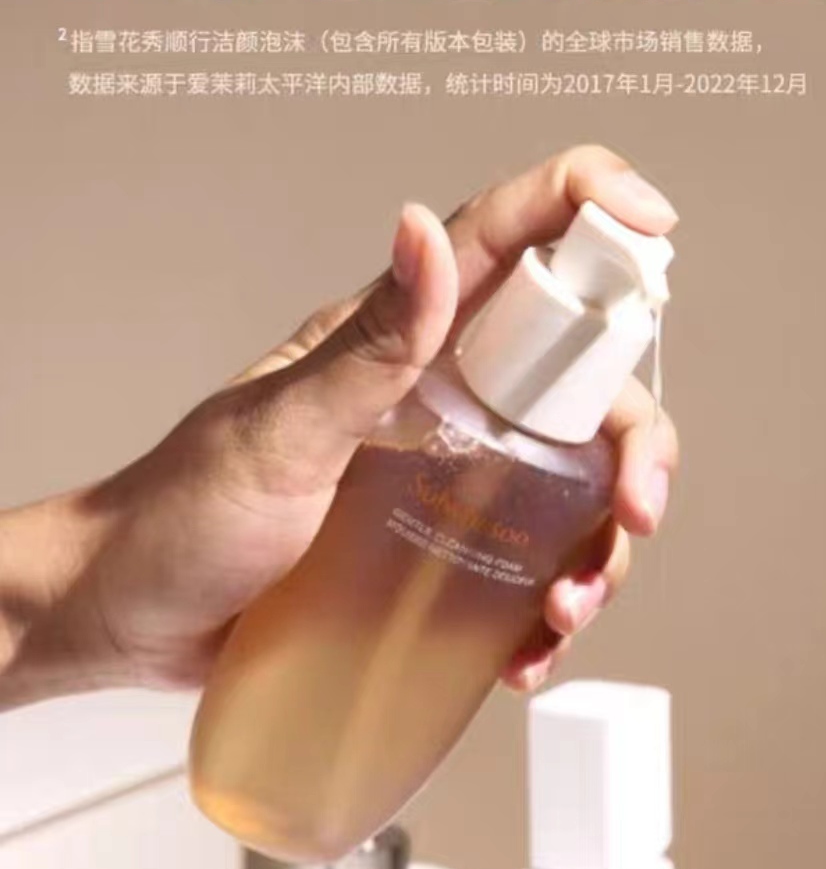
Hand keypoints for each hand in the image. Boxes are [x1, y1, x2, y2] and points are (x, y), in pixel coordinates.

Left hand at [4, 146, 676, 707]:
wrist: (127, 620)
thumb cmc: (180, 517)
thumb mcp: (278, 432)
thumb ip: (366, 345)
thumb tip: (424, 232)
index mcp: (403, 343)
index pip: (515, 243)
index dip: (594, 212)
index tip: (655, 230)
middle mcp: (441, 402)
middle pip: (584, 391)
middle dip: (636, 449)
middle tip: (633, 515)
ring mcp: (446, 484)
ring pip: (573, 495)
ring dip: (598, 556)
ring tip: (560, 615)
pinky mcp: (437, 558)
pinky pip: (525, 576)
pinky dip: (545, 618)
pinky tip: (523, 655)